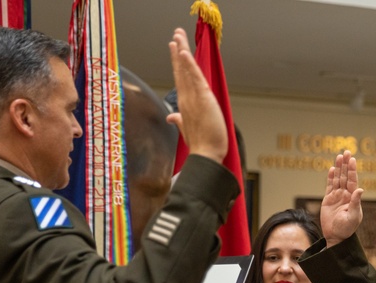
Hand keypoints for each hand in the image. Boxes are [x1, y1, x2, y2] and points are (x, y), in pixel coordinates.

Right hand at [166, 28, 227, 162]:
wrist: (205, 155)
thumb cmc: (200, 144)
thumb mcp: (188, 129)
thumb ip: (179, 120)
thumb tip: (171, 116)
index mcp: (184, 105)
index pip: (180, 79)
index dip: (177, 63)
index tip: (175, 48)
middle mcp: (186, 99)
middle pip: (180, 70)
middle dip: (178, 51)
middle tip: (175, 34)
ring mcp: (192, 98)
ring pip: (186, 70)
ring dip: (182, 51)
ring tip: (178, 36)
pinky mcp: (202, 99)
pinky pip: (194, 79)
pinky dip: (188, 65)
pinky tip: (183, 53)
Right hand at [320, 151, 363, 246]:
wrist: (336, 236)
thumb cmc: (346, 228)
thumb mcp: (353, 216)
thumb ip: (356, 203)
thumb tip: (360, 189)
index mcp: (352, 197)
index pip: (352, 180)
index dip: (352, 170)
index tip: (352, 159)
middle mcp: (345, 194)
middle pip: (345, 176)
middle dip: (346, 164)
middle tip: (346, 152)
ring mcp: (337, 196)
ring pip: (338, 179)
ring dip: (339, 168)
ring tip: (339, 156)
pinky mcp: (328, 200)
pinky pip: (330, 186)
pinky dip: (331, 177)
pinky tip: (332, 169)